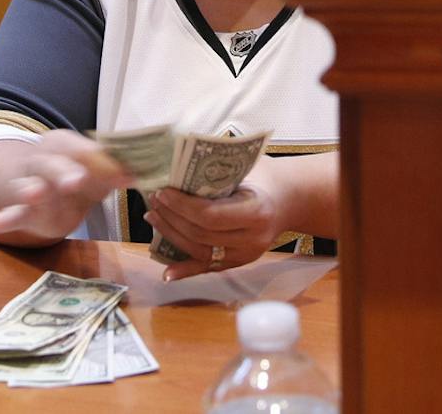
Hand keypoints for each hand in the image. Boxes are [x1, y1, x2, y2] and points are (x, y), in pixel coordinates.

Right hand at [0, 130, 133, 246]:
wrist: (48, 181)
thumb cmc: (80, 171)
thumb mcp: (99, 169)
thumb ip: (115, 170)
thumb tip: (138, 172)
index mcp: (64, 144)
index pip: (82, 148)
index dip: (101, 159)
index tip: (122, 174)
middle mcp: (44, 160)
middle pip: (54, 165)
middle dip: (65, 173)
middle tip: (77, 181)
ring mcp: (31, 185)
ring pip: (31, 187)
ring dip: (32, 190)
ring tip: (32, 192)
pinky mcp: (25, 211)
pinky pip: (12, 214)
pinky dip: (2, 219)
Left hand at [143, 181, 287, 281]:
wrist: (287, 199)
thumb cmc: (263, 178)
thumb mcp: (245, 169)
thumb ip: (216, 174)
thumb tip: (175, 170)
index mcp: (256, 212)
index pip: (210, 215)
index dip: (182, 206)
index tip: (163, 192)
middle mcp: (252, 239)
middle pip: (201, 234)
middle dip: (172, 218)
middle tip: (154, 201)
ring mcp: (245, 256)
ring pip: (200, 252)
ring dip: (172, 236)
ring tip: (154, 217)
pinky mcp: (238, 263)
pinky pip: (208, 268)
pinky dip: (185, 270)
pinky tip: (167, 272)